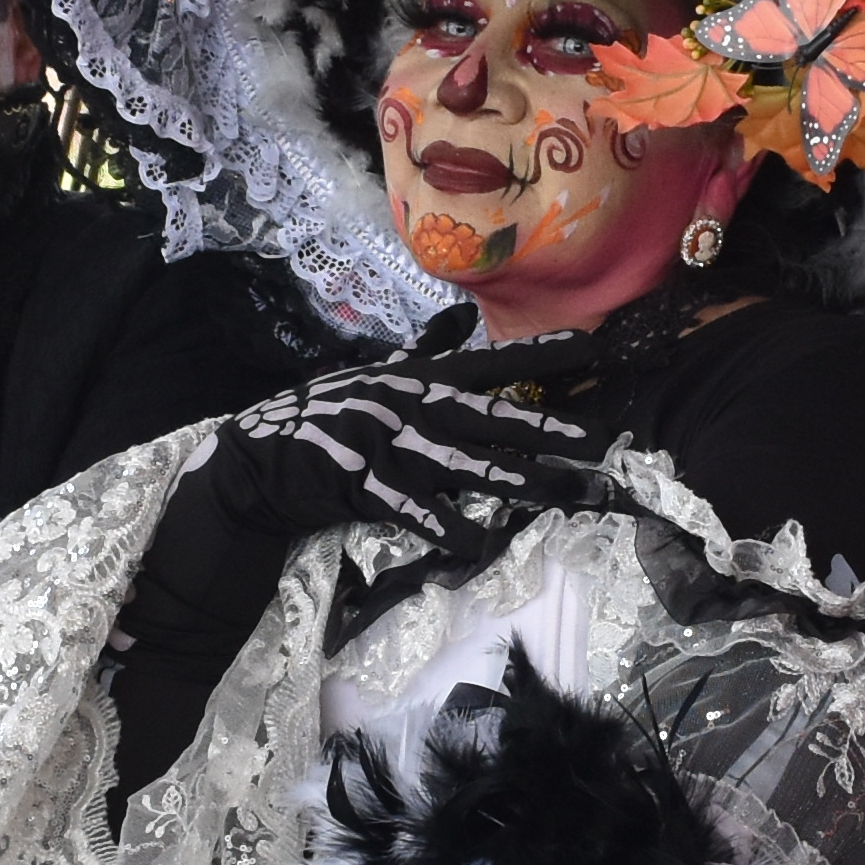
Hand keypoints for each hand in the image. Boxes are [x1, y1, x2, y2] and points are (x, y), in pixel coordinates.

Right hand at [199, 361, 603, 550]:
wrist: (263, 457)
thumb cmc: (325, 414)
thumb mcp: (377, 370)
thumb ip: (423, 346)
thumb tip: (460, 318)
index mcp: (423, 379)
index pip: (495, 362)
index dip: (544, 355)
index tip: (593, 348)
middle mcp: (418, 407)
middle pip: (498, 419)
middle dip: (551, 429)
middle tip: (602, 440)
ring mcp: (398, 447)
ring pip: (473, 466)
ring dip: (525, 482)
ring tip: (570, 493)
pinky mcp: (373, 486)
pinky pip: (418, 511)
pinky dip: (447, 529)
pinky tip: (478, 545)